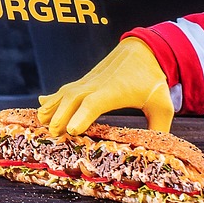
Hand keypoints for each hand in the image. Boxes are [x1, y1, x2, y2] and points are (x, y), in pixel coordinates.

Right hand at [37, 37, 173, 135]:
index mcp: (115, 91)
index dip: (82, 116)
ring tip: (40, 121)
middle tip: (52, 134)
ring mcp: (88, 81)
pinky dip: (52, 97)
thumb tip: (156, 152)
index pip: (94, 102)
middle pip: (73, 98)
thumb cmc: (152, 80)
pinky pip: (65, 89)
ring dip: (52, 106)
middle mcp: (97, 84)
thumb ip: (159, 128)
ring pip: (65, 92)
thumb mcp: (163, 105)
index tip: (71, 130)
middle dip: (60, 115)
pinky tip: (41, 104)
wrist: (143, 50)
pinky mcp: (84, 81)